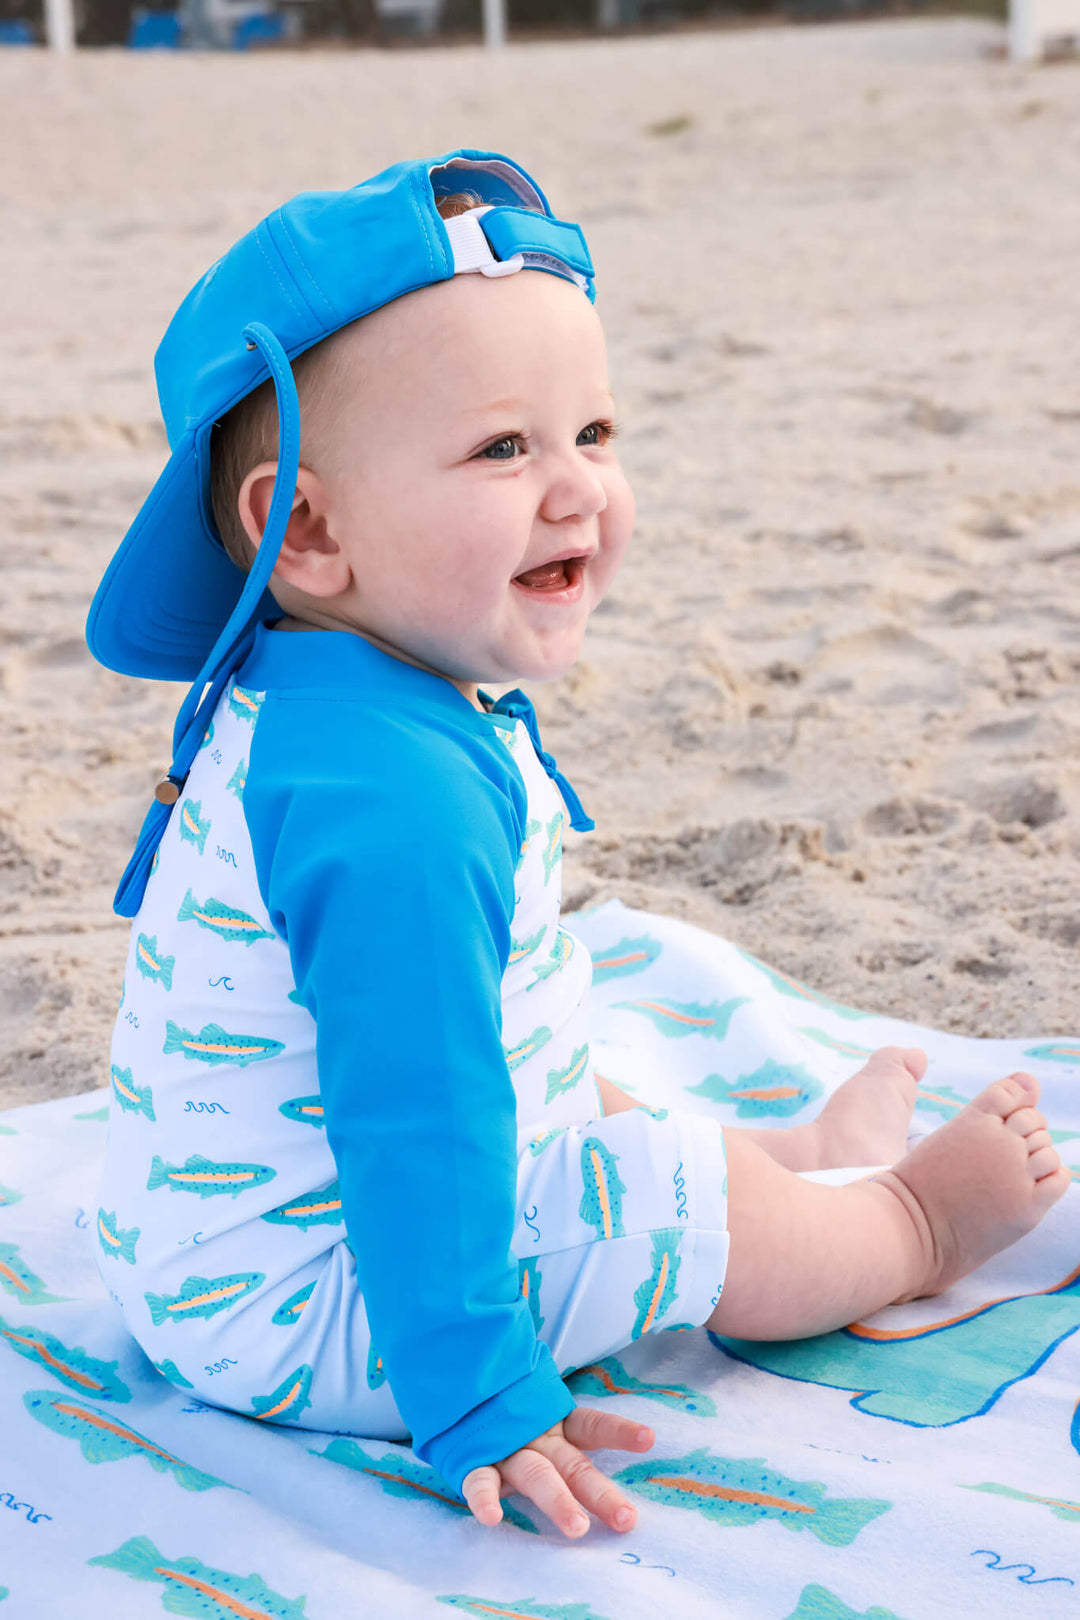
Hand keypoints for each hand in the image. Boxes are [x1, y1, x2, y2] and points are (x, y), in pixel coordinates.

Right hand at [461, 1407, 653, 1536]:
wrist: (455, 1388)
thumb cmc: (506, 1413)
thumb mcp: (539, 1416)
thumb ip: (565, 1436)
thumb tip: (624, 1440)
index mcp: (555, 1425)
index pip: (593, 1426)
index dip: (620, 1431)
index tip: (649, 1438)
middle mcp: (536, 1437)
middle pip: (574, 1466)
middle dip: (600, 1493)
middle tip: (626, 1518)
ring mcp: (506, 1447)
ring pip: (535, 1474)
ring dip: (557, 1500)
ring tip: (578, 1528)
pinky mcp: (474, 1459)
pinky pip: (480, 1480)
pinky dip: (484, 1498)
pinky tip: (492, 1518)